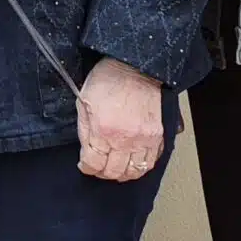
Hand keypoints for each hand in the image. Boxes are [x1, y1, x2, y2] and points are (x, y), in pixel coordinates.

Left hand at [77, 57, 164, 182]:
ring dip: (124, 173)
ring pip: (135, 171)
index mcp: (102, 130)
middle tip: (99, 168)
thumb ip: (84, 130)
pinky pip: (152, 160)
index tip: (85, 165)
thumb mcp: (83, 103)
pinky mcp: (157, 135)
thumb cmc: (107, 80)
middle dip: (103, 173)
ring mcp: (144, 138)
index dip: (87, 168)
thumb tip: (87, 150)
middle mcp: (125, 139)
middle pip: (114, 172)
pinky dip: (143, 166)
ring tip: (117, 168)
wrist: (134, 66)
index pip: (93, 164)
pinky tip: (134, 161)